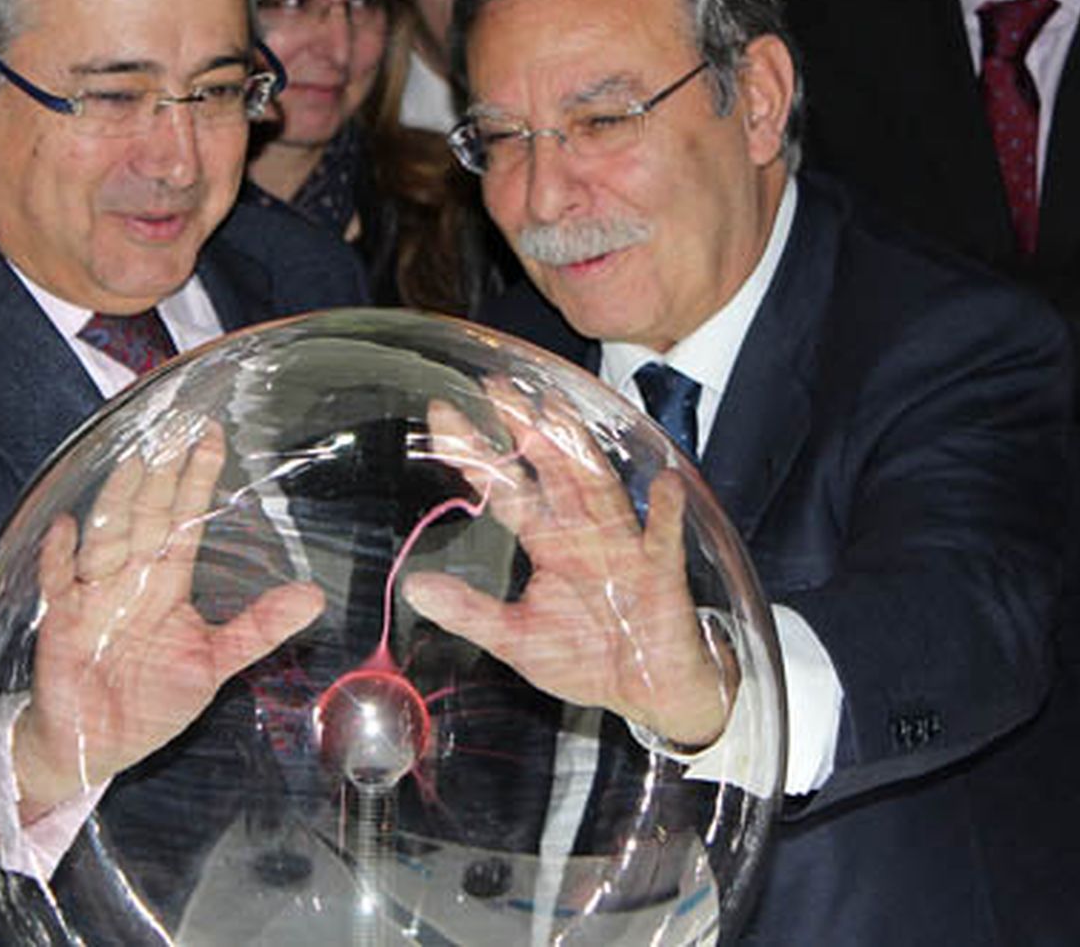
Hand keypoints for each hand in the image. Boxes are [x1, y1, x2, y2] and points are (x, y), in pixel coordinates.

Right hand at [13, 422, 324, 821]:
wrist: (94, 748)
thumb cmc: (150, 703)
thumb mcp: (212, 664)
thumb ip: (258, 629)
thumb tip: (314, 596)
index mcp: (166, 582)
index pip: (184, 520)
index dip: (197, 480)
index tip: (211, 437)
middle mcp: (130, 579)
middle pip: (147, 518)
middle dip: (160, 476)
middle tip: (172, 430)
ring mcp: (94, 597)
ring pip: (107, 539)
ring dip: (118, 503)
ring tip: (133, 465)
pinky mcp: (61, 623)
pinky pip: (59, 583)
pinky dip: (61, 558)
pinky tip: (69, 529)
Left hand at [403, 384, 737, 748]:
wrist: (647, 691)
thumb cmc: (587, 659)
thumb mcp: (518, 639)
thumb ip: (470, 612)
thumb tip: (414, 586)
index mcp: (550, 541)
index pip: (506, 487)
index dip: (475, 454)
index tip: (441, 416)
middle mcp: (584, 531)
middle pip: (551, 468)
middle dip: (524, 428)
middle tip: (495, 387)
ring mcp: (623, 546)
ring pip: (599, 487)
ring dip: (580, 451)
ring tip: (558, 412)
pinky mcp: (660, 572)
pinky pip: (664, 538)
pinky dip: (665, 512)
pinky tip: (664, 484)